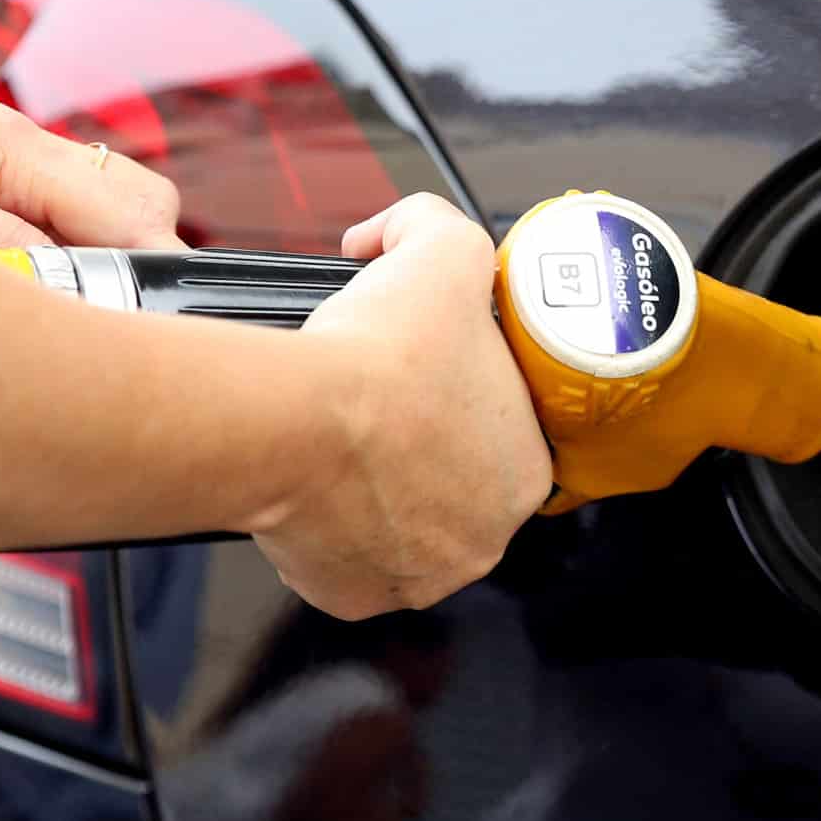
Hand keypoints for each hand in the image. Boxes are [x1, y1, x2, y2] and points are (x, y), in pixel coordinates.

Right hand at [253, 194, 552, 619]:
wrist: (295, 421)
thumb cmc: (376, 356)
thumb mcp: (443, 251)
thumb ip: (435, 225)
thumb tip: (392, 233)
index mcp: (526, 470)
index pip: (498, 431)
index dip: (455, 395)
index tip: (415, 375)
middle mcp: (483, 536)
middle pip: (449, 484)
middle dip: (414, 448)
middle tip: (371, 407)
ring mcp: (420, 575)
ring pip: (397, 526)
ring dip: (373, 491)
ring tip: (338, 444)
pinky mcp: (355, 595)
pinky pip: (346, 562)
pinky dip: (327, 529)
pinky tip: (314, 487)